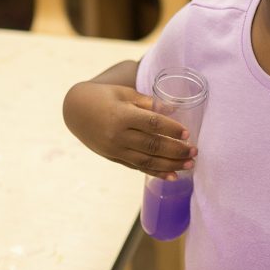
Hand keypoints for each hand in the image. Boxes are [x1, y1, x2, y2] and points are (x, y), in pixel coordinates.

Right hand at [63, 80, 195, 179]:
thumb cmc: (103, 97)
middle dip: (176, 150)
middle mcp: (118, 135)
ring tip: (189, 166)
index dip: (171, 129)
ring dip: (170, 165)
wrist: (75, 111)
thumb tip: (174, 108)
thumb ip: (148, 102)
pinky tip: (172, 175)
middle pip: (152, 145)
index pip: (152, 124)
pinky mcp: (115, 158)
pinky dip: (156, 173)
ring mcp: (116, 149)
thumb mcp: (124, 93)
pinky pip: (138, 167)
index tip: (187, 134)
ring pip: (147, 161)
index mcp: (122, 115)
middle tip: (194, 152)